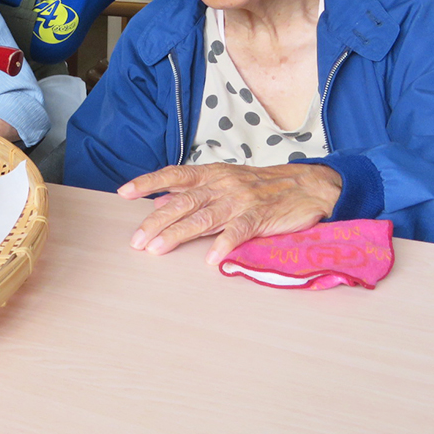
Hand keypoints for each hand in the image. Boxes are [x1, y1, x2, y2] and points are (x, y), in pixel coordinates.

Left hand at [118, 162, 341, 265]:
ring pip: (203, 217)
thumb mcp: (224, 182)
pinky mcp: (260, 216)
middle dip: (155, 222)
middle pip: (182, 202)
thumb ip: (192, 193)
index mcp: (211, 174)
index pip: (173, 175)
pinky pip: (238, 232)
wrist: (309, 185)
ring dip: (177, 234)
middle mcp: (222, 184)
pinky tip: (210, 259)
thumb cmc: (262, 186)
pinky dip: (224, 245)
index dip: (148, 182)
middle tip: (135, 240)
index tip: (124, 192)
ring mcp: (240, 200)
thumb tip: (159, 202)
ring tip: (156, 249)